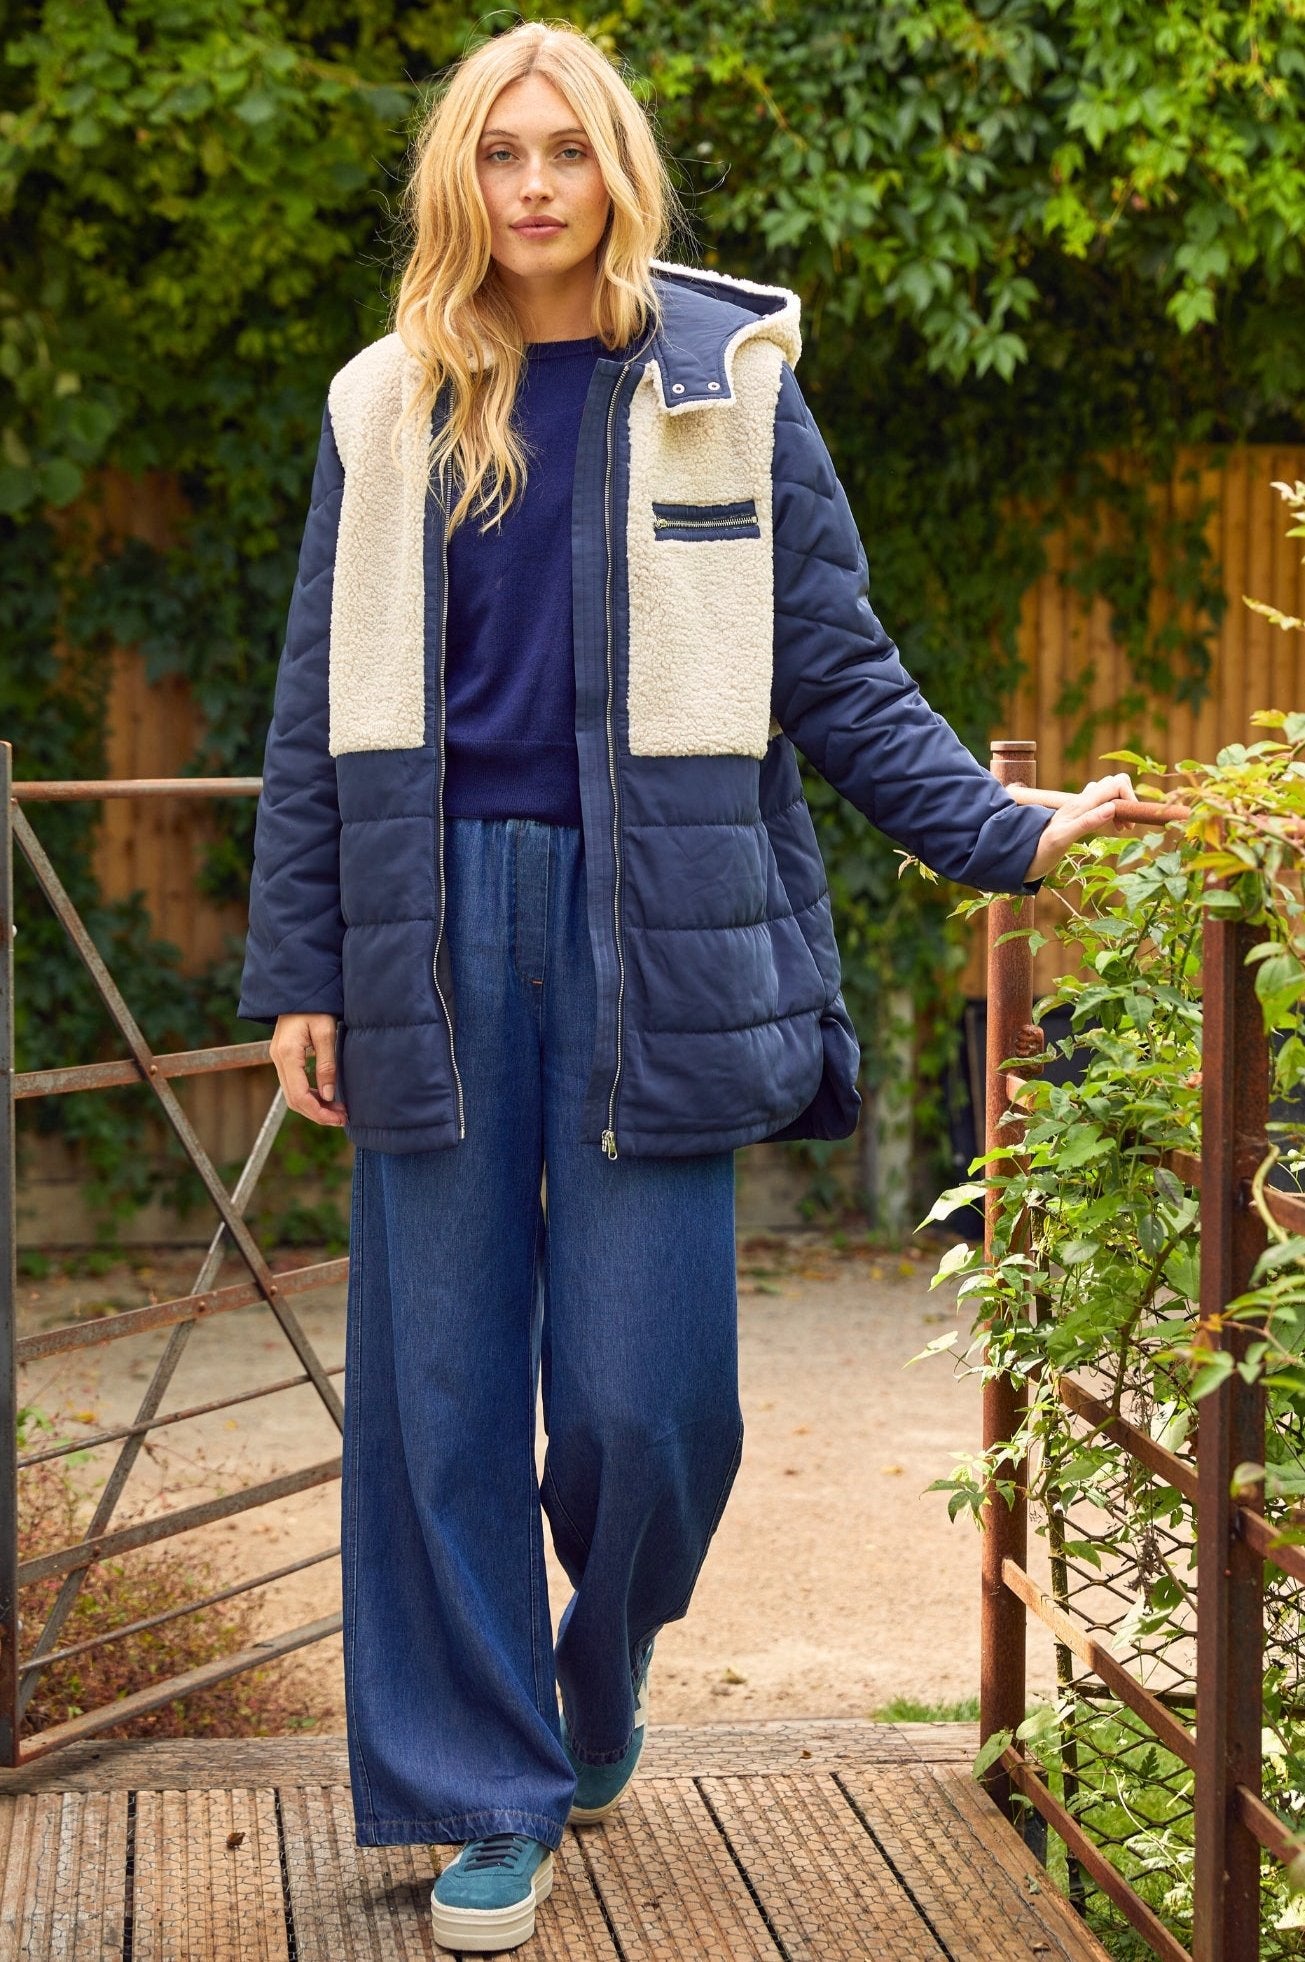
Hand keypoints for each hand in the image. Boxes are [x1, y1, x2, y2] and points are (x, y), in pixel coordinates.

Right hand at [269, 1013, 347, 1126]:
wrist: (299, 990)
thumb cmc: (316, 1006)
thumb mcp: (326, 1033)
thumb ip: (327, 1065)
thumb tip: (329, 1095)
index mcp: (287, 1054)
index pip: (299, 1095)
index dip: (318, 1112)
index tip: (339, 1118)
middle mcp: (278, 1059)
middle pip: (293, 1099)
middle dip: (317, 1113)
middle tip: (342, 1118)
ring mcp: (278, 1059)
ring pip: (292, 1094)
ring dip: (314, 1106)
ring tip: (338, 1110)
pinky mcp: (284, 1058)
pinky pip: (294, 1084)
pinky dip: (309, 1095)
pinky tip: (327, 1097)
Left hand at [1010, 772, 1136, 882]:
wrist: (1024, 855)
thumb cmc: (1042, 850)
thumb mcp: (1063, 839)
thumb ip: (1086, 823)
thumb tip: (1112, 808)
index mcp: (1081, 804)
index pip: (1115, 784)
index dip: (1129, 798)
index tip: (1130, 823)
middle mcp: (1082, 800)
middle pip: (1114, 783)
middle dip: (1127, 800)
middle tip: (1126, 826)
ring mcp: (1081, 806)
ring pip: (1110, 793)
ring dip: (1122, 806)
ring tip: (1123, 828)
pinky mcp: (1080, 814)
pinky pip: (1103, 803)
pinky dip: (1114, 812)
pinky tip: (1113, 827)